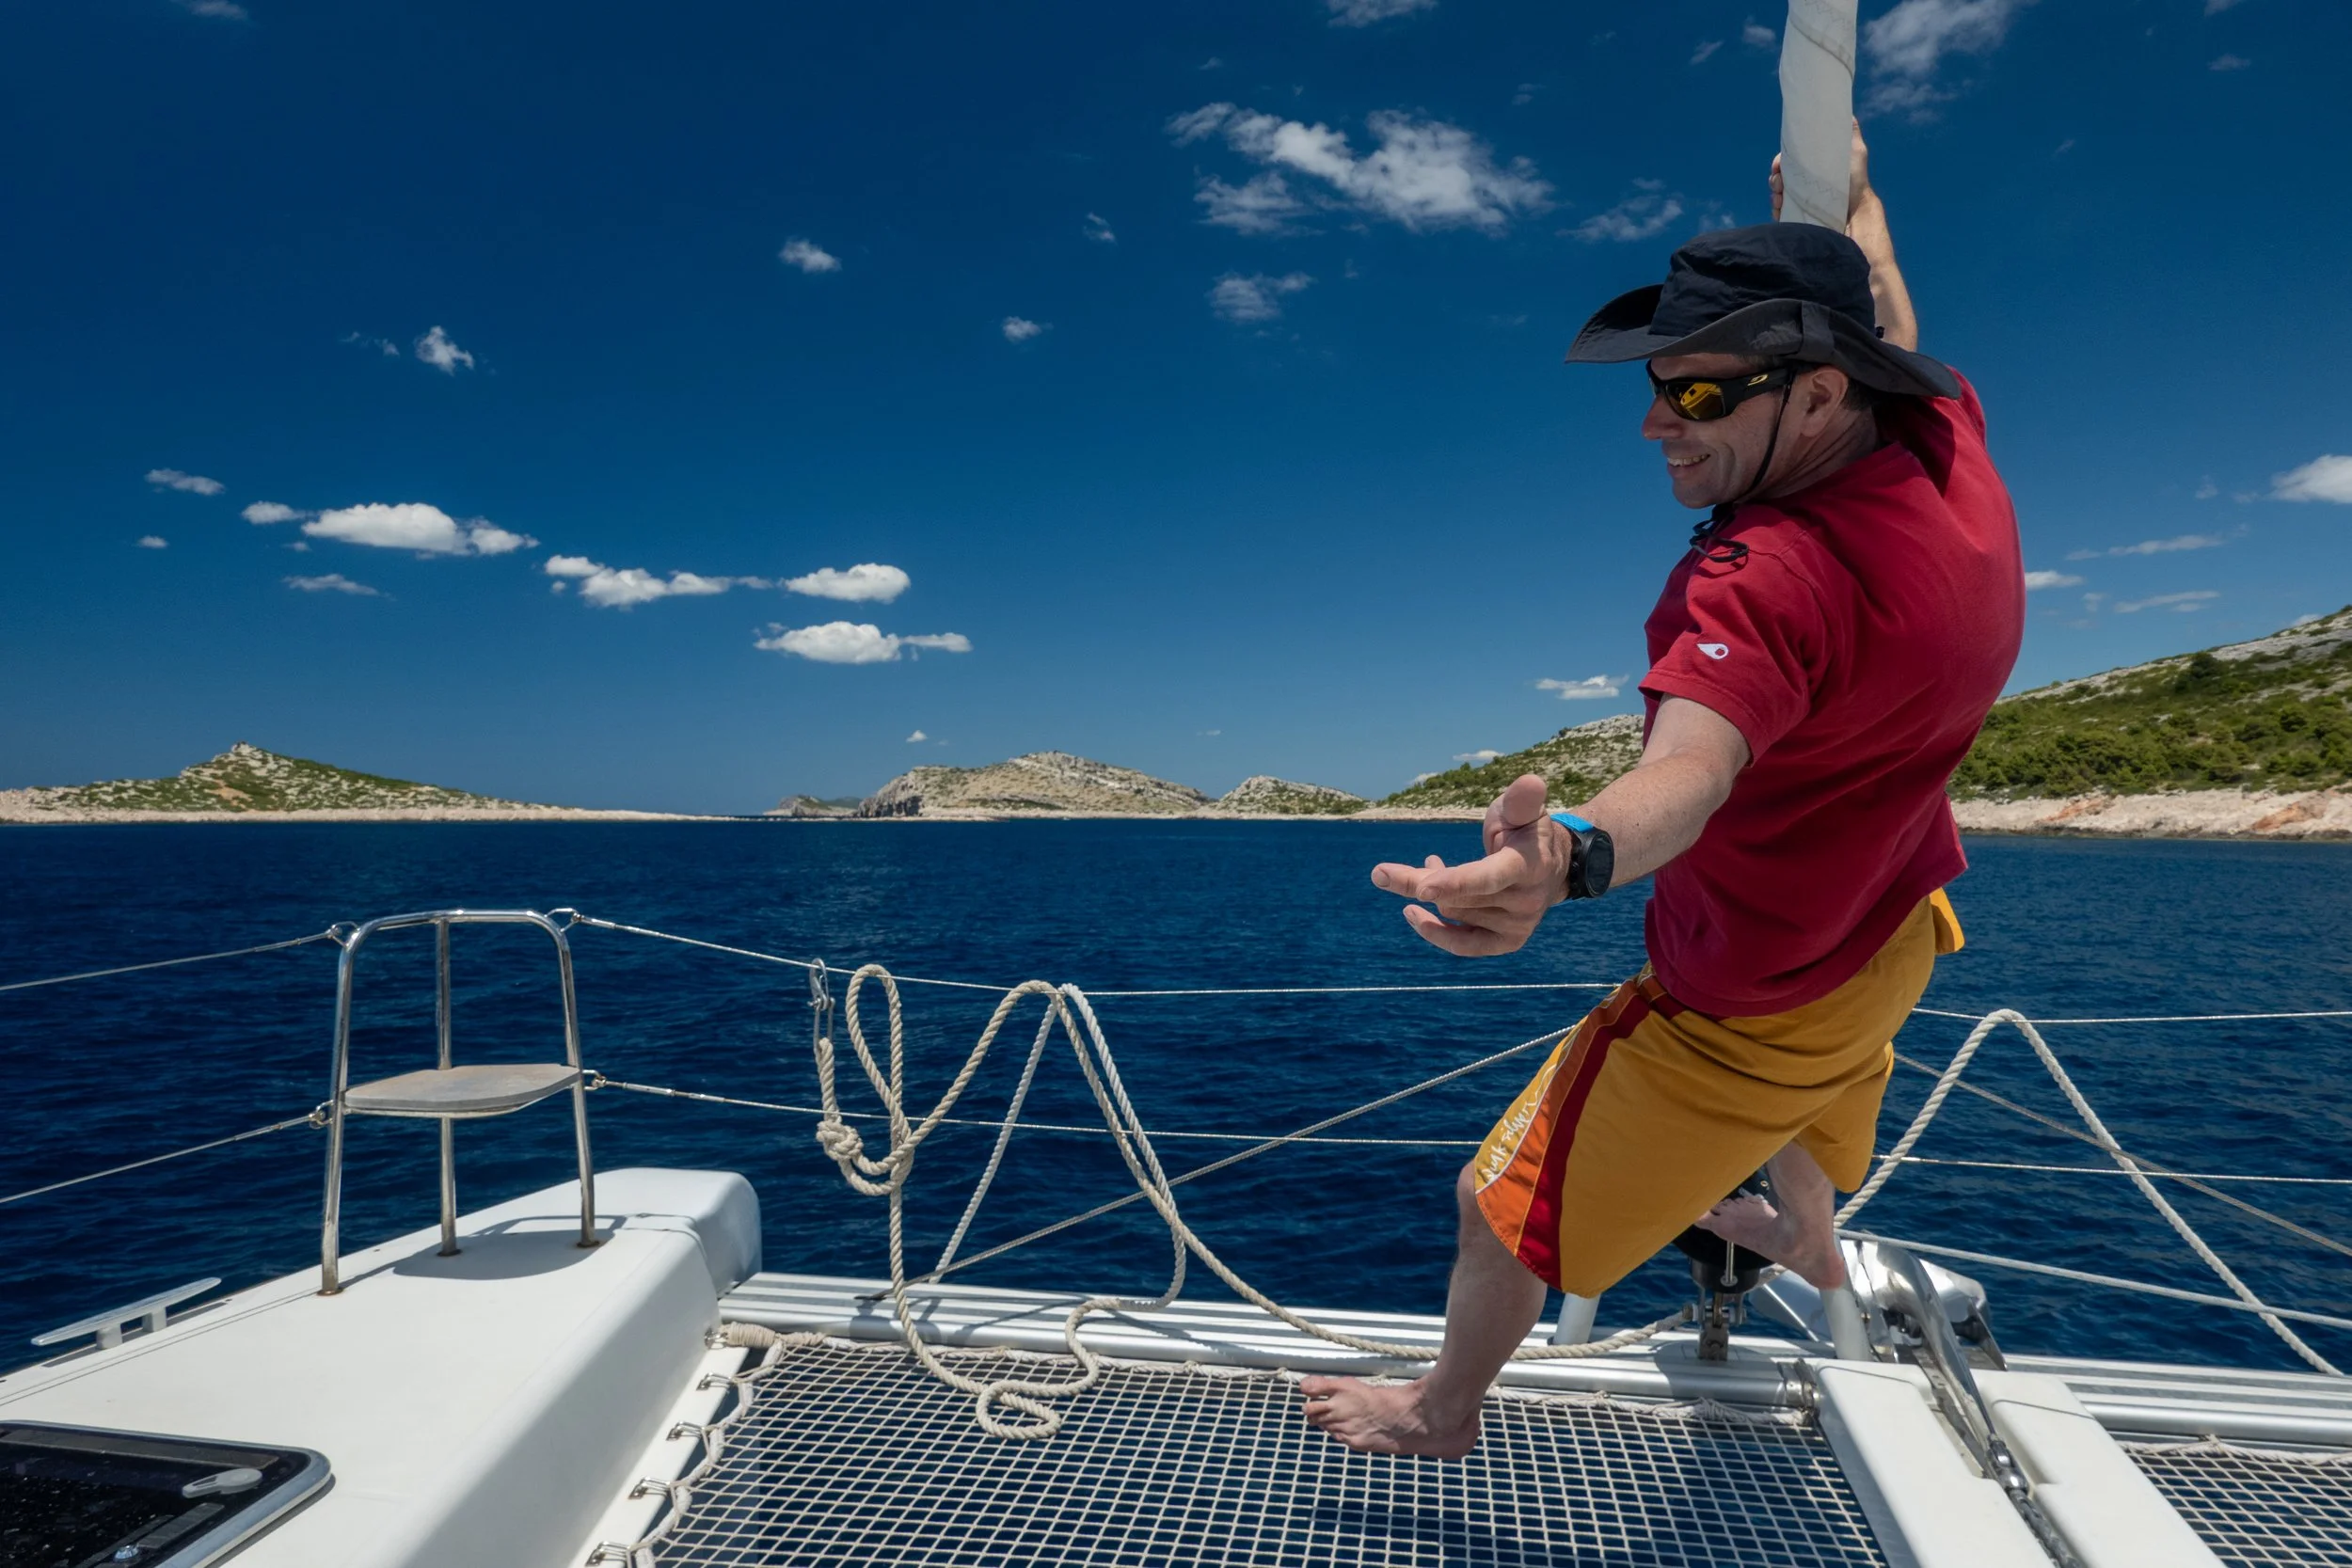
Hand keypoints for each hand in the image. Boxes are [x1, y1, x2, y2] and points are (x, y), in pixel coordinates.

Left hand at [1369, 774, 1568, 955]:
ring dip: (1432, 891)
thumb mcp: (1523, 810)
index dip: (1454, 883)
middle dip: (1417, 881)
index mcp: (1529, 865)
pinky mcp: (1508, 942)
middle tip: (1383, 872)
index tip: (1419, 887)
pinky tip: (1413, 915)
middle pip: (1457, 897)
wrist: (1552, 865)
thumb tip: (1531, 781)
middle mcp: (1526, 900)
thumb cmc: (1526, 831)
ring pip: (1453, 913)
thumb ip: (1521, 799)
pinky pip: (1464, 946)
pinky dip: (1435, 933)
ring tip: (1430, 865)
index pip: (1488, 878)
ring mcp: (1518, 925)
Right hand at [1770, 120, 1875, 225]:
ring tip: (1780, 200)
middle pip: (1777, 178)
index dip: (1779, 163)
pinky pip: (1779, 212)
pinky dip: (1777, 210)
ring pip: (1776, 195)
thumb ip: (1849, 132)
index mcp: (1809, 165)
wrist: (1857, 208)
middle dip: (1775, 181)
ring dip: (1775, 196)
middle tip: (1780, 185)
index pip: (1786, 161)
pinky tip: (1781, 210)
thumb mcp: (1855, 150)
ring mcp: (1798, 198)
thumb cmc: (1856, 178)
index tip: (1777, 167)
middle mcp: (1801, 181)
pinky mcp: (1798, 214)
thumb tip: (1844, 112)